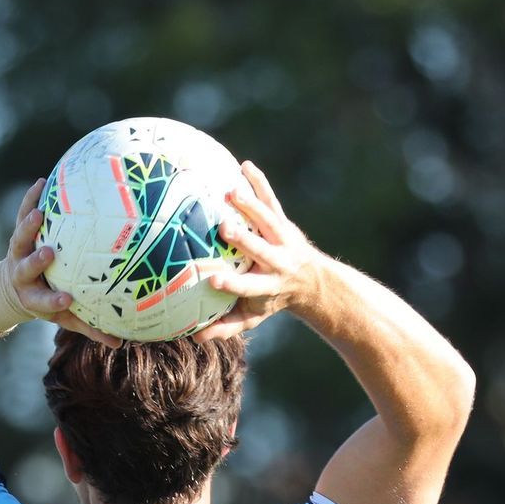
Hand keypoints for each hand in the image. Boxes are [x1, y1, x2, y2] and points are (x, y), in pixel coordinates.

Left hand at [2, 179, 119, 347]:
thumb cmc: (46, 301)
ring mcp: (18, 252)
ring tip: (41, 212)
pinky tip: (43, 182)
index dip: (54, 299)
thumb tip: (120, 344)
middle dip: (37, 262)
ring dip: (29, 226)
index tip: (67, 299)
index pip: (45, 300)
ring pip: (20, 238)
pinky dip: (30, 199)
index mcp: (35, 297)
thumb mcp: (63, 317)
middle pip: (27, 268)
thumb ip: (89, 328)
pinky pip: (21, 214)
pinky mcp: (18, 234)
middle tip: (49, 254)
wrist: (9, 288)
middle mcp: (23, 274)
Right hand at [194, 161, 325, 341]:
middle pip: (260, 250)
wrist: (311, 281)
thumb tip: (193, 337)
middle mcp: (277, 262)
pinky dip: (260, 184)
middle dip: (244, 240)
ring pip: (267, 221)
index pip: (248, 287)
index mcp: (267, 286)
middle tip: (223, 228)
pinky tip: (244, 166)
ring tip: (230, 192)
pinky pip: (271, 201)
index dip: (231, 284)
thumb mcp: (252, 317)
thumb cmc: (271, 300)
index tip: (212, 279)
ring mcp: (282, 240)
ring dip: (250, 207)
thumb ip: (225, 327)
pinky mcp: (284, 223)